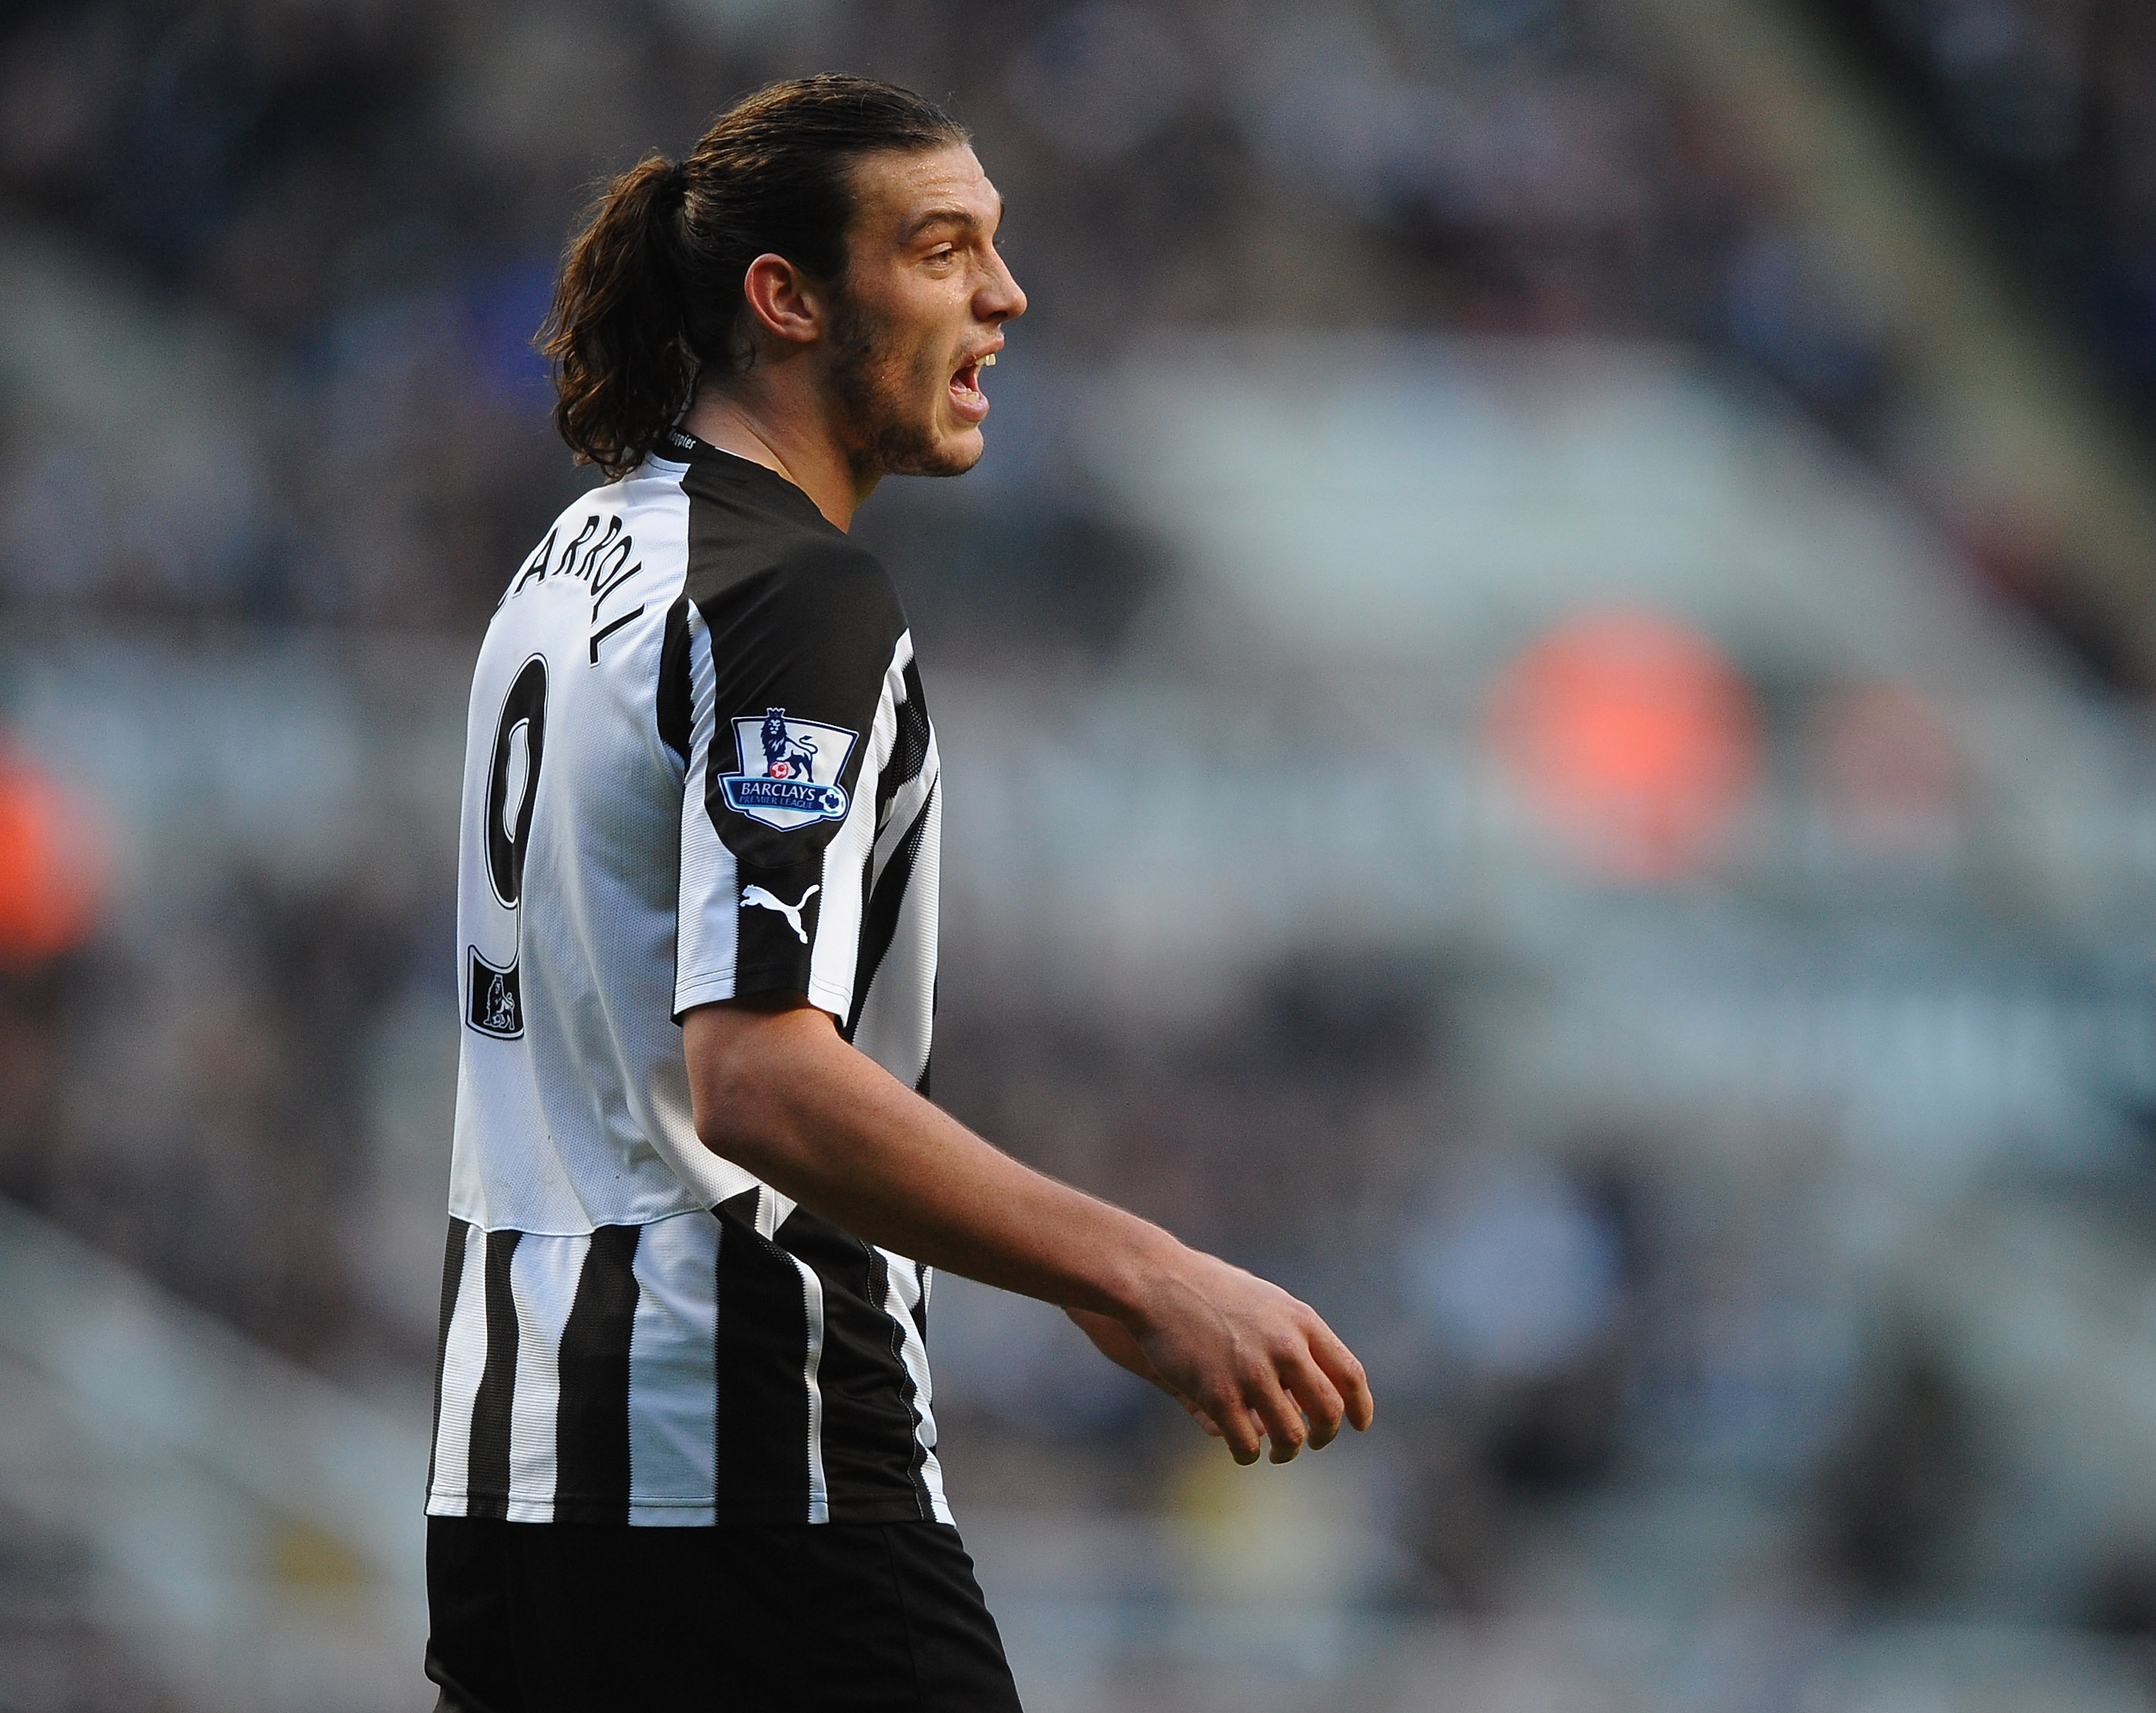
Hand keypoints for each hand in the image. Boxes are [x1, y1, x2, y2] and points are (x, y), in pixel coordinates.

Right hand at [1077, 1252, 1374, 1465]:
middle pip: (1328, 1411)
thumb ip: (1293, 1332)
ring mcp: (1252, 1372)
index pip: (1349, 1374)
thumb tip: (1317, 1369)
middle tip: (1314, 1442)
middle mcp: (1284, 1347)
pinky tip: (1242, 1449)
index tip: (1359, 1424)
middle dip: (1326, 1435)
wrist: (1156, 1281)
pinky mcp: (1219, 1395)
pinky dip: (1248, 1454)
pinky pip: (1247, 1444)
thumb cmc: (1206, 1286)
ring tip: (1278, 1452)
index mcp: (1300, 1321)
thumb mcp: (1264, 1299)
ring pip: (1291, 1435)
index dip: (1360, 1406)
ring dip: (1288, 1451)